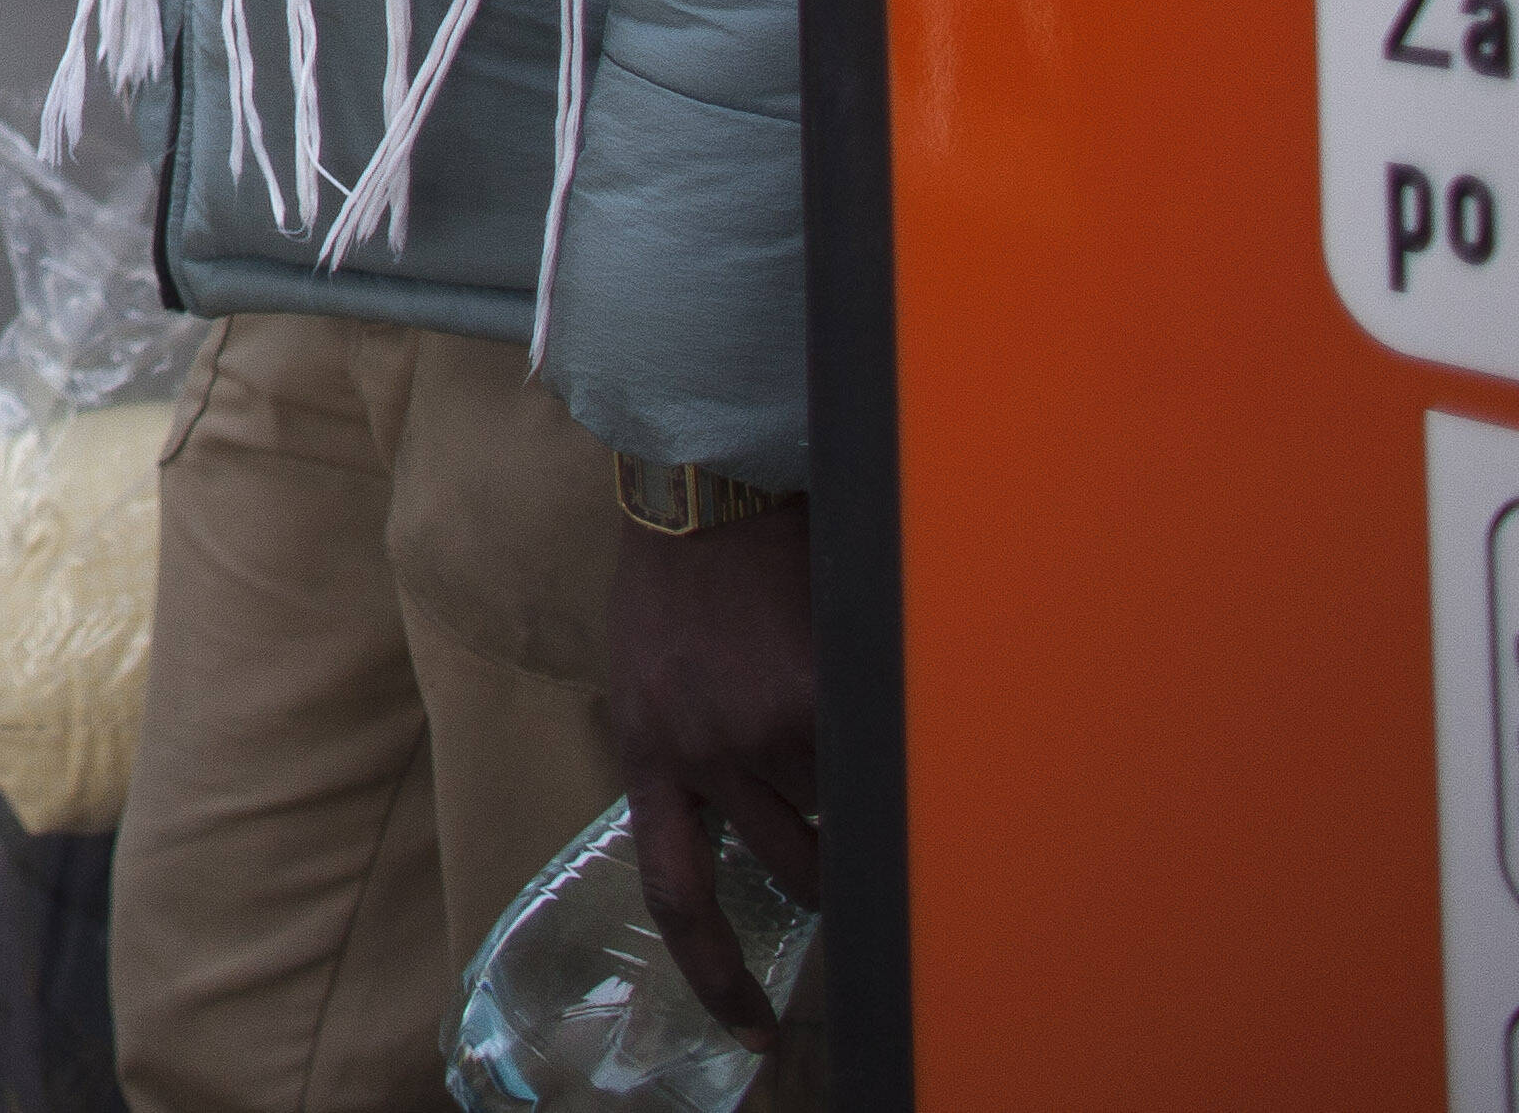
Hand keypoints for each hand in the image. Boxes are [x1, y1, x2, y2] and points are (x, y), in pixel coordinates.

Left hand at [604, 492, 821, 1037]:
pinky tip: (859, 671)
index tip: (756, 1030)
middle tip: (858, 835)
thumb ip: (684, 746)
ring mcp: (756, 730)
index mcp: (648, 756)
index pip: (679, 898)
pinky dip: (871, 722)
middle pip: (792, 868)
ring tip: (831, 691)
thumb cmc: (678, 575)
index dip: (719, 975)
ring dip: (850, 767)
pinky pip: (863, 748)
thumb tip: (742, 814)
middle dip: (833, 858)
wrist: (699, 488)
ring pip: (839, 804)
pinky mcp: (809, 695)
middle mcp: (699, 756)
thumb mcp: (648, 674)